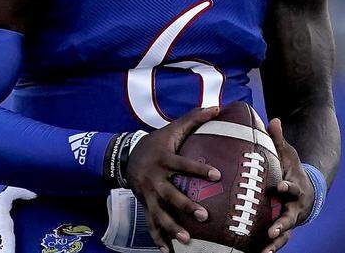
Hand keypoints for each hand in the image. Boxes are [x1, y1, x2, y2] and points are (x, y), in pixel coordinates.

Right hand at [126, 106, 221, 252]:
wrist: (126, 156)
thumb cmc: (156, 142)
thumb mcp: (172, 128)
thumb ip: (194, 118)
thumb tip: (218, 106)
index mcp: (164, 160)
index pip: (183, 164)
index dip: (198, 169)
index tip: (217, 175)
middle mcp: (155, 179)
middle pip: (170, 194)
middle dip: (185, 205)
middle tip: (203, 215)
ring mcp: (148, 195)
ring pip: (159, 214)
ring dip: (172, 227)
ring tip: (187, 239)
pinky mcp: (146, 205)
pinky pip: (151, 224)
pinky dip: (158, 239)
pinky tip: (168, 252)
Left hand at [261, 119, 313, 252]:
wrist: (307, 189)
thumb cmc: (292, 169)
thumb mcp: (288, 153)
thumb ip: (279, 139)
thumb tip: (274, 119)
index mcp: (295, 188)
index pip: (293, 188)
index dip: (288, 188)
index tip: (281, 186)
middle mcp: (295, 207)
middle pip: (290, 218)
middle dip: (282, 224)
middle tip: (272, 231)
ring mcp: (290, 220)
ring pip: (285, 235)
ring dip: (275, 244)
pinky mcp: (283, 229)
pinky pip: (276, 241)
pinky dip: (268, 249)